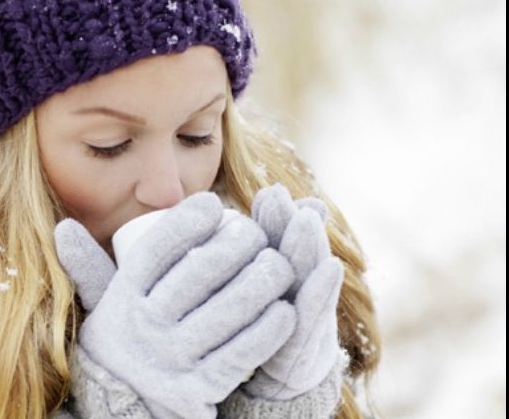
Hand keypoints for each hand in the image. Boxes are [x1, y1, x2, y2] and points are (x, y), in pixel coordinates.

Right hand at [55, 191, 297, 418]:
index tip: (213, 205)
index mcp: (124, 298)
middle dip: (237, 244)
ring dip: (263, 281)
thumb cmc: (124, 337)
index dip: (186, 222)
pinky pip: (241, 353)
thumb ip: (87, 265)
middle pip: (198, 275)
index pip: (156, 251)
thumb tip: (62, 227)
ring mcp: (171, 359)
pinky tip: (285, 310)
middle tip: (258, 232)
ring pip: (227, 311)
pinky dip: (267, 330)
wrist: (123, 405)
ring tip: (281, 263)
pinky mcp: (198, 390)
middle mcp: (144, 326)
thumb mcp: (103, 303)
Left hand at [244, 184, 344, 399]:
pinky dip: (322, 291)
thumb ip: (254, 252)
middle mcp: (298, 292)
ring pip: (309, 278)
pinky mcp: (304, 348)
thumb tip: (244, 208)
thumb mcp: (254, 288)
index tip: (269, 191)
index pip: (277, 244)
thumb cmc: (264, 323)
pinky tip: (329, 267)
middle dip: (291, 222)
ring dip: (309, 247)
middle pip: (296, 253)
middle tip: (281, 197)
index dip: (276, 218)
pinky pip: (312, 318)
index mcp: (280, 278)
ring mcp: (306, 318)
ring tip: (305, 219)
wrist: (281, 381)